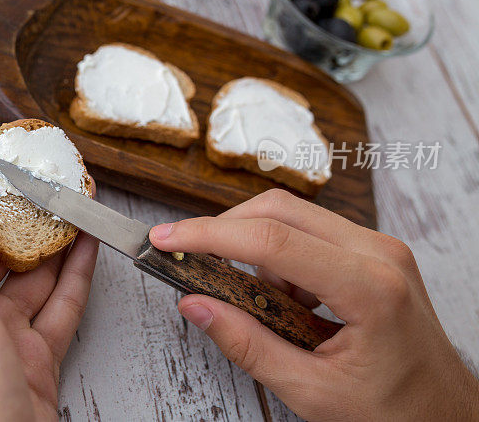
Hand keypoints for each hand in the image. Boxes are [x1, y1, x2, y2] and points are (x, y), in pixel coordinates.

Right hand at [149, 189, 478, 421]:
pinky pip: (310, 234)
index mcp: (369, 289)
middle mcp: (378, 253)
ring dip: (254, 250)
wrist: (446, 415)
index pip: (271, 242)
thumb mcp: (312, 392)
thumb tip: (195, 304)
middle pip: (278, 210)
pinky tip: (284, 301)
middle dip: (224, 230)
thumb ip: (247, 345)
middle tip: (186, 256)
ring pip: (292, 217)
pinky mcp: (374, 251)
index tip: (166, 240)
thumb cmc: (393, 411)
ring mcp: (379, 247)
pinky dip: (279, 258)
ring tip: (254, 304)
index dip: (209, 236)